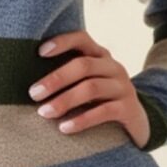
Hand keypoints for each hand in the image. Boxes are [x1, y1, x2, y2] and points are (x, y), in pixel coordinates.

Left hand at [27, 30, 150, 147]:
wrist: (136, 122)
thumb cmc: (99, 100)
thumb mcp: (86, 82)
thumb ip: (67, 76)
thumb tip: (29, 84)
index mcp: (100, 55)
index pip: (81, 39)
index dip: (62, 42)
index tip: (39, 52)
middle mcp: (113, 67)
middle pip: (83, 65)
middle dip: (55, 79)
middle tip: (33, 94)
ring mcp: (123, 87)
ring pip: (91, 88)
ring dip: (64, 100)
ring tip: (44, 113)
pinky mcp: (128, 109)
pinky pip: (103, 112)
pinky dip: (81, 120)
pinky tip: (64, 128)